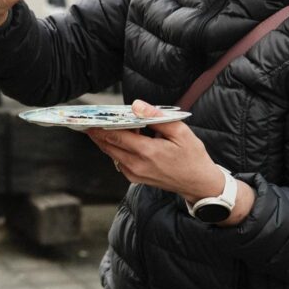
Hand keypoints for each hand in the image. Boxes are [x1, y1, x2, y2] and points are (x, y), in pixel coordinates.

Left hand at [85, 100, 224, 202]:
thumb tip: (136, 105)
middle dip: (98, 131)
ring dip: (106, 139)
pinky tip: (121, 137)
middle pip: (108, 144)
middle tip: (90, 118)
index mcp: (148, 152)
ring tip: (103, 124)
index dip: (100, 125)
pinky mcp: (134, 177)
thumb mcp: (181, 132)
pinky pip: (118, 160)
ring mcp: (134, 174)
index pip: (115, 135)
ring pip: (111, 152)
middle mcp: (137, 165)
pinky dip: (115, 147)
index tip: (90, 116)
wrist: (199, 183)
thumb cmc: (192, 156)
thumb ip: (156, 117)